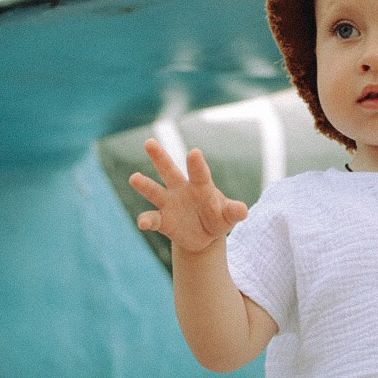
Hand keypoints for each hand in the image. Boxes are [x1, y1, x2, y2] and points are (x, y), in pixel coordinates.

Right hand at [129, 140, 247, 253]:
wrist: (205, 235)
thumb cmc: (218, 218)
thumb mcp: (228, 217)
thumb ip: (233, 212)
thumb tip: (243, 210)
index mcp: (200, 185)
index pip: (199, 174)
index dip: (197, 164)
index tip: (194, 153)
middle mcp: (181, 189)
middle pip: (169, 171)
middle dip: (159, 157)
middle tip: (149, 142)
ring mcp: (169, 203)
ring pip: (154, 191)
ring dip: (144, 185)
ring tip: (134, 178)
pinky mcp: (162, 221)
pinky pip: (152, 219)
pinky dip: (146, 220)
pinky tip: (142, 223)